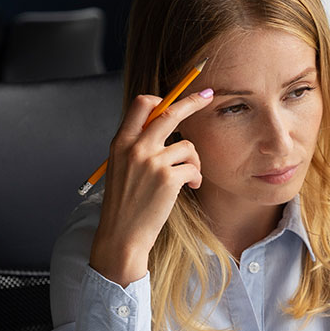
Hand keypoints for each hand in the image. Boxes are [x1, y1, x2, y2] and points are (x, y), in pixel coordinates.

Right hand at [89, 89, 212, 285]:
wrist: (122, 235)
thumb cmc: (125, 204)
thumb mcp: (121, 167)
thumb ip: (137, 146)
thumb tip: (162, 125)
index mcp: (120, 142)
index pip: (141, 105)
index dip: (160, 99)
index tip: (174, 98)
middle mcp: (135, 147)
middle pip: (169, 112)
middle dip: (192, 102)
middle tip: (208, 95)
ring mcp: (151, 161)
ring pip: (187, 146)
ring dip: (194, 161)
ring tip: (188, 178)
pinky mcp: (167, 178)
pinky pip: (193, 167)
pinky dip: (195, 177)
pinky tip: (189, 188)